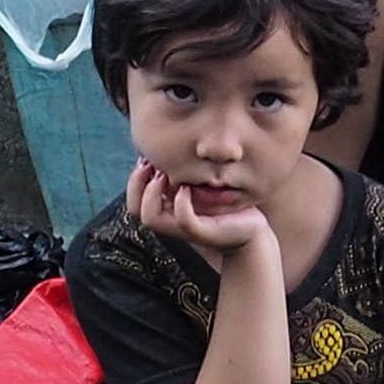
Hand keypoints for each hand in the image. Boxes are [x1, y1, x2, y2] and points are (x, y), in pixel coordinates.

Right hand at [124, 154, 271, 259]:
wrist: (250, 231)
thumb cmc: (225, 206)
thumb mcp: (200, 186)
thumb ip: (182, 174)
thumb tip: (168, 150)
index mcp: (166, 212)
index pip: (133, 202)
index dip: (134, 181)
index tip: (145, 159)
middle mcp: (170, 223)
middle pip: (136, 210)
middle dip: (137, 184)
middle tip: (151, 165)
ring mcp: (185, 230)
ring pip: (151, 218)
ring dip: (153, 193)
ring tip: (165, 176)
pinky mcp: (204, 233)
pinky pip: (184, 222)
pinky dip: (181, 204)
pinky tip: (187, 189)